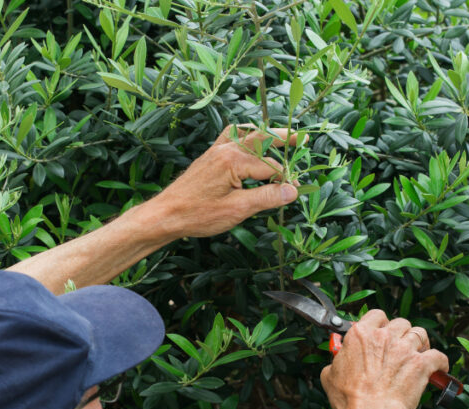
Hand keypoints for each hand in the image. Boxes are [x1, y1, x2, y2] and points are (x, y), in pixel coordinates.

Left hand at [150, 125, 299, 237]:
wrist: (166, 214)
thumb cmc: (198, 214)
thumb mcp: (237, 210)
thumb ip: (266, 198)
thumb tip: (292, 191)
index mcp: (234, 161)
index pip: (270, 167)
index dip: (285, 179)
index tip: (294, 191)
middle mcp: (225, 149)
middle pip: (261, 139)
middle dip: (283, 138)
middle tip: (302, 138)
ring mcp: (216, 151)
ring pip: (246, 134)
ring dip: (264, 133)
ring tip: (281, 135)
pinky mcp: (210, 156)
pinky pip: (230, 137)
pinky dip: (244, 135)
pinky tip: (249, 141)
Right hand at [320, 310, 448, 408]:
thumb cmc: (350, 399)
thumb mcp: (329, 376)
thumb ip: (336, 361)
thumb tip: (337, 361)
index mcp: (361, 334)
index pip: (376, 315)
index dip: (381, 324)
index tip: (381, 333)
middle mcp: (384, 337)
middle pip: (401, 323)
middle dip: (401, 333)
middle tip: (399, 347)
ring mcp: (404, 349)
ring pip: (420, 334)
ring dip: (420, 343)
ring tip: (418, 353)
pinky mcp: (421, 364)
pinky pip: (438, 356)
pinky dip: (440, 362)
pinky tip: (439, 368)